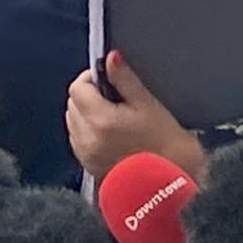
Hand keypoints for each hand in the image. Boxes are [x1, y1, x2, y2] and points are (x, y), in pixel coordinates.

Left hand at [66, 50, 204, 181]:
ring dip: (85, 113)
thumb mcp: (147, 105)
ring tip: (111, 115)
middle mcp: (87, 138)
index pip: (77, 88)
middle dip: (87, 95)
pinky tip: (107, 133)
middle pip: (72, 103)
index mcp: (101, 120)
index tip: (106, 78)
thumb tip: (110, 57)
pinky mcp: (88, 166)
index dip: (90, 78)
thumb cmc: (165, 144)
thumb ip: (125, 79)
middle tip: (112, 96)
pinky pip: (77, 139)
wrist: (169, 185)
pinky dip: (86, 131)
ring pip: (72, 121)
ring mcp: (86, 154)